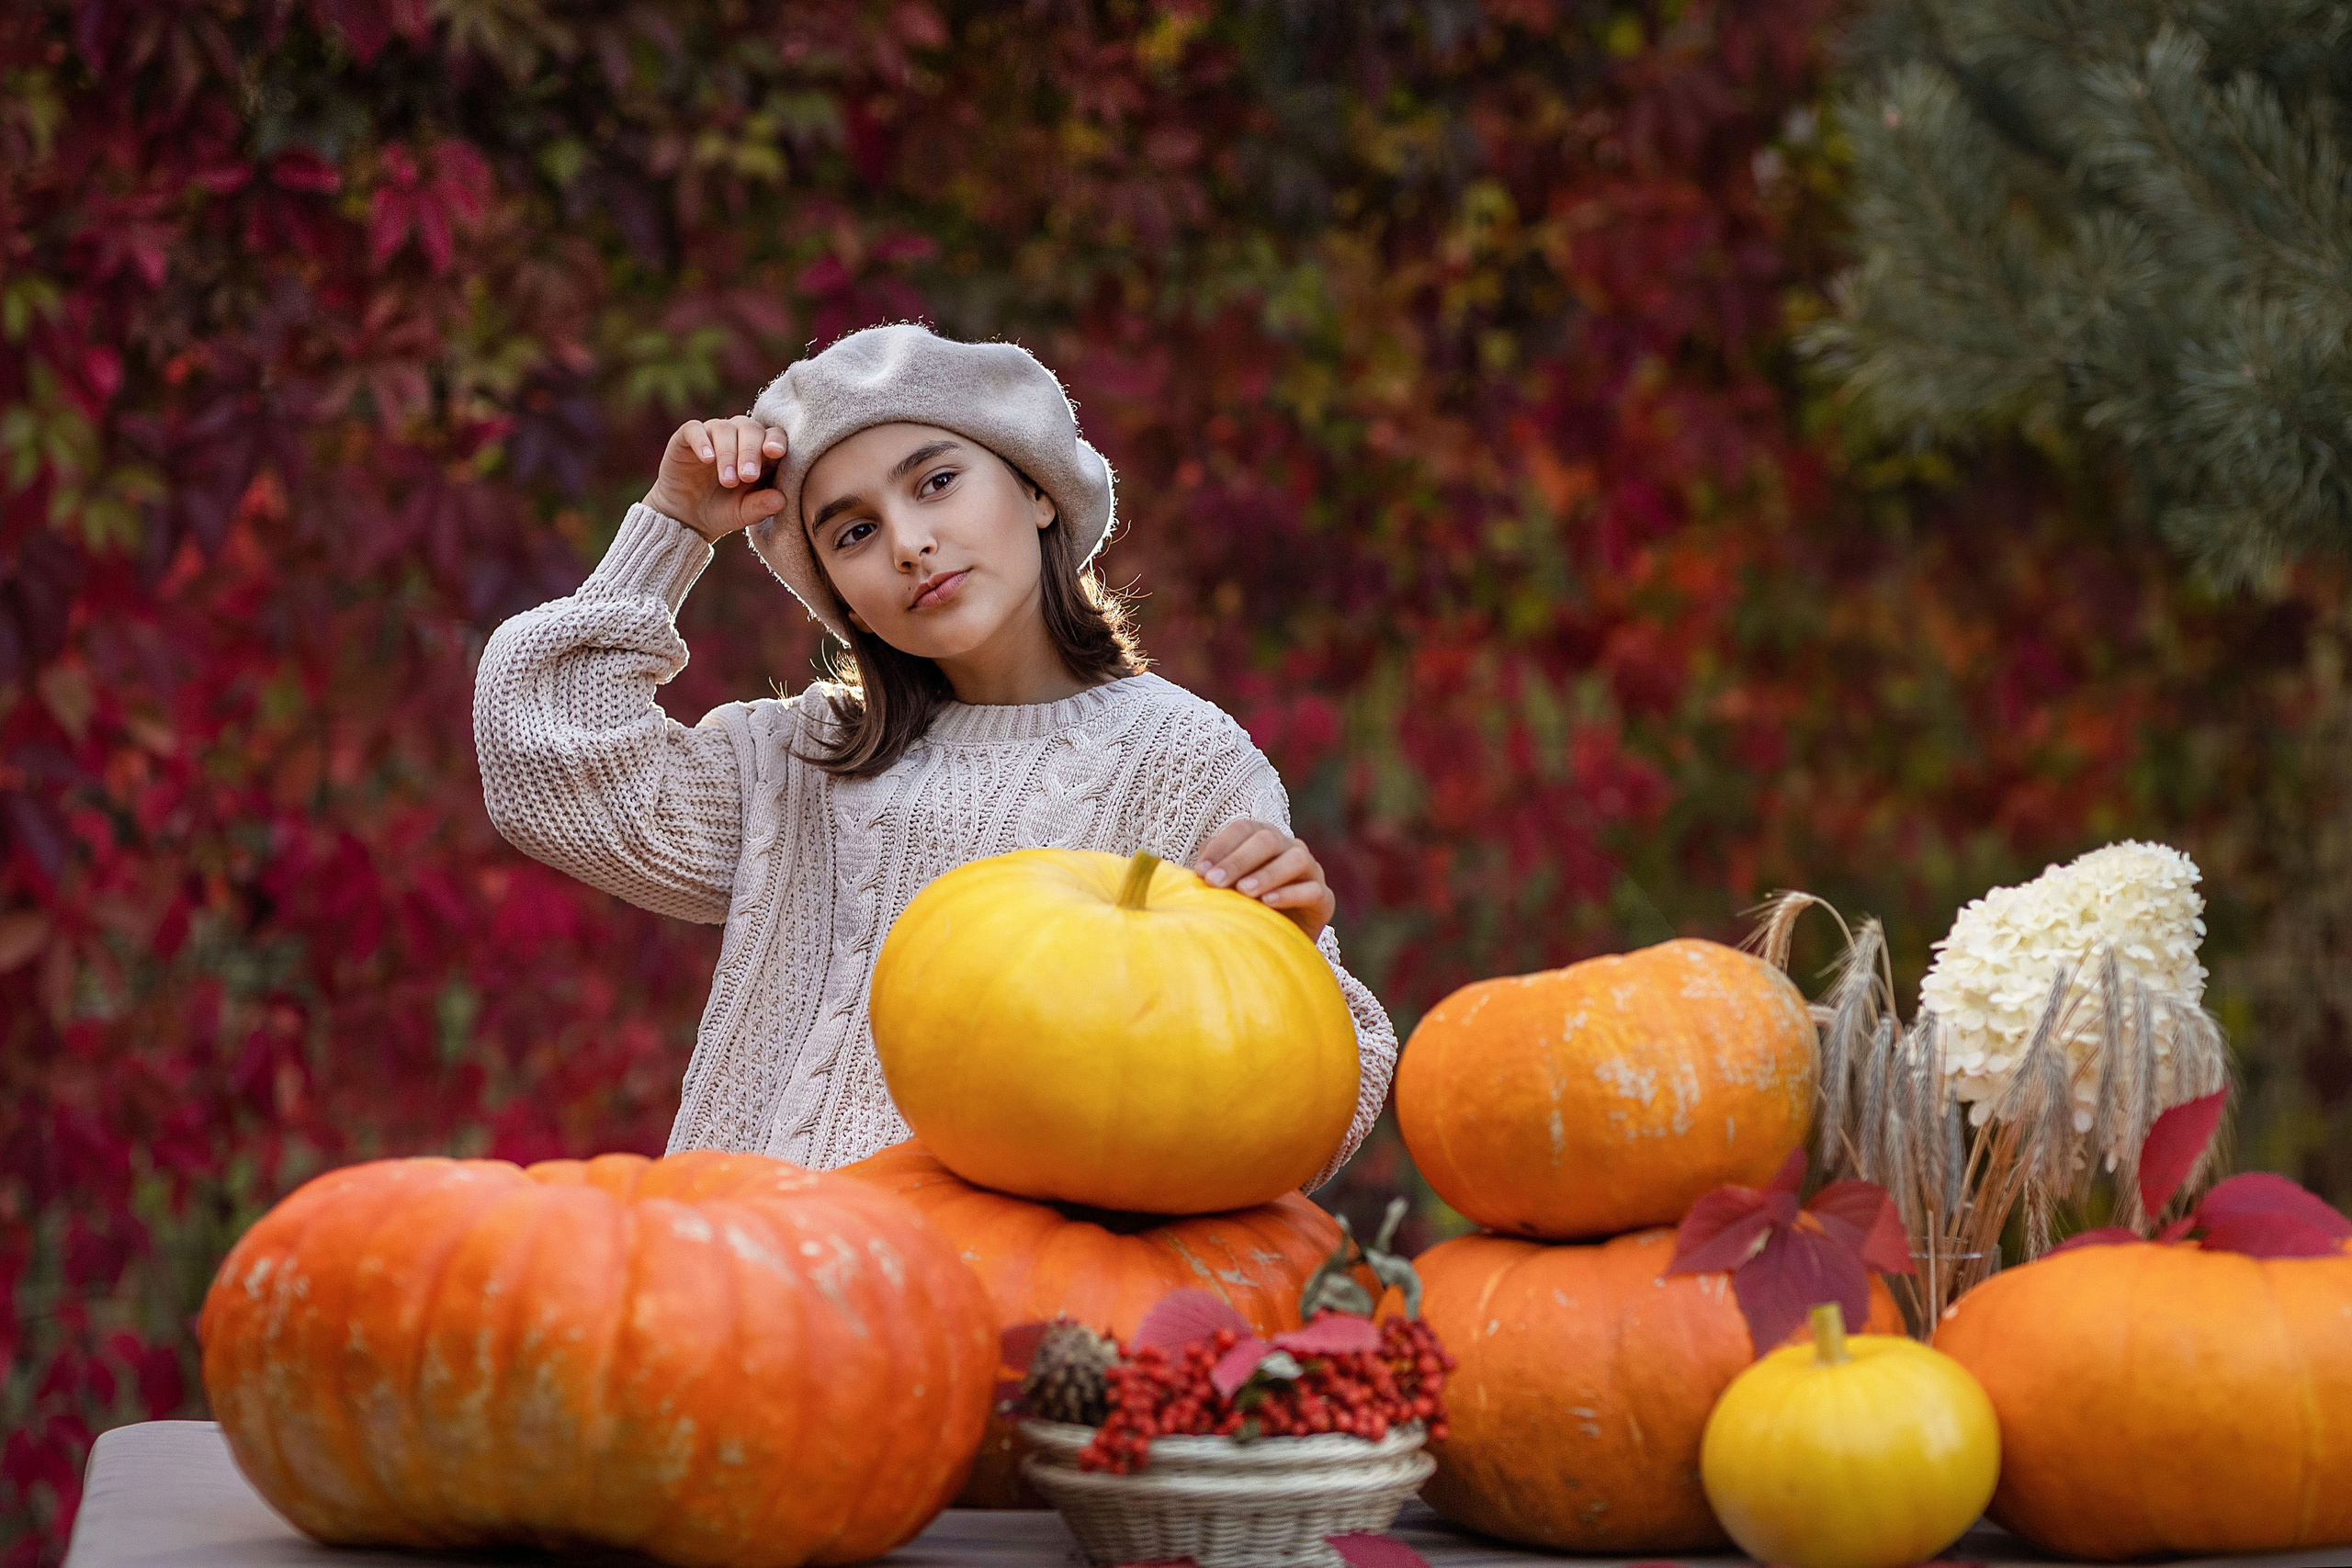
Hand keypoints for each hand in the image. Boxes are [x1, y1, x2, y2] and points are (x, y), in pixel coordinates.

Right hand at [644, 416, 788, 542]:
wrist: (686, 517)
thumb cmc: (723, 510)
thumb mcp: (743, 513)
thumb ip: (762, 506)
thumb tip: (781, 500)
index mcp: (760, 451)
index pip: (774, 436)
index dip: (776, 440)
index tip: (776, 453)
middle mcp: (739, 436)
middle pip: (751, 429)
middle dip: (751, 452)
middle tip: (748, 476)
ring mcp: (713, 434)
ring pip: (725, 428)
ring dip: (728, 453)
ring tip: (728, 480)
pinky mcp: (686, 437)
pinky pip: (694, 429)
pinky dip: (702, 441)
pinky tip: (708, 459)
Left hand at [1194, 819, 1334, 942]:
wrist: (1278, 940)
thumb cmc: (1246, 906)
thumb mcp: (1226, 887)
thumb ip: (1213, 872)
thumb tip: (1196, 869)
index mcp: (1264, 838)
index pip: (1243, 829)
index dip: (1221, 846)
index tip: (1199, 871)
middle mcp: (1289, 848)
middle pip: (1267, 839)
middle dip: (1237, 860)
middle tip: (1214, 882)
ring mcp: (1311, 871)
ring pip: (1296, 859)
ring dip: (1266, 874)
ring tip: (1243, 891)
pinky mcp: (1324, 898)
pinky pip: (1312, 890)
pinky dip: (1289, 894)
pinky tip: (1267, 903)